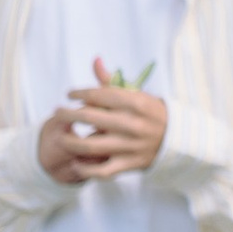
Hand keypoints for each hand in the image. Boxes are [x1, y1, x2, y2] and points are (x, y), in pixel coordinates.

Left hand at [40, 83, 168, 182]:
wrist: (175, 138)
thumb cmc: (149, 112)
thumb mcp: (136, 94)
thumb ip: (111, 81)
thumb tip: (95, 60)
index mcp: (135, 103)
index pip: (98, 95)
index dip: (79, 93)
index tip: (69, 94)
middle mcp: (132, 124)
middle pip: (89, 118)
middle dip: (67, 114)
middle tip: (57, 112)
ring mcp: (130, 146)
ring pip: (90, 146)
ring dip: (69, 141)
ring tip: (60, 137)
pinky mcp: (129, 164)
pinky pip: (101, 171)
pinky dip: (85, 169)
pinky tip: (75, 162)